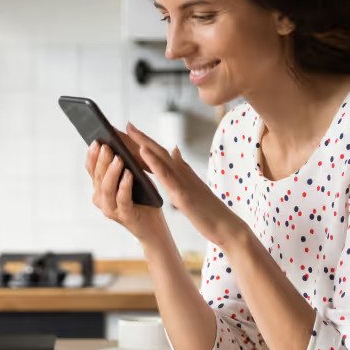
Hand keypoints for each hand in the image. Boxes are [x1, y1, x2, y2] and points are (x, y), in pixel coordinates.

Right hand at [85, 135, 165, 241]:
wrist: (153, 227)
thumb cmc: (142, 200)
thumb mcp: (131, 178)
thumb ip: (122, 164)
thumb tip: (116, 141)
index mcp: (100, 188)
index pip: (91, 169)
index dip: (92, 156)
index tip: (96, 141)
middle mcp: (101, 199)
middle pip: (98, 177)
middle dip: (102, 160)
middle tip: (107, 146)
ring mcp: (111, 209)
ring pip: (107, 188)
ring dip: (112, 172)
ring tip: (119, 158)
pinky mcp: (125, 216)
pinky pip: (122, 199)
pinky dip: (125, 186)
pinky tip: (129, 175)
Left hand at [125, 122, 248, 248]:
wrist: (225, 226)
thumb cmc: (208, 209)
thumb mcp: (192, 185)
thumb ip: (182, 167)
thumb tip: (174, 149)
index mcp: (181, 172)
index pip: (158, 153)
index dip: (143, 142)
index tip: (128, 130)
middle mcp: (182, 172)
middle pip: (157, 150)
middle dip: (139, 137)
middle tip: (124, 124)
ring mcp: (183, 181)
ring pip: (160, 158)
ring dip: (144, 143)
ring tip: (129, 130)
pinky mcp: (183, 194)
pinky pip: (166, 175)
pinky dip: (154, 162)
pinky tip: (143, 151)